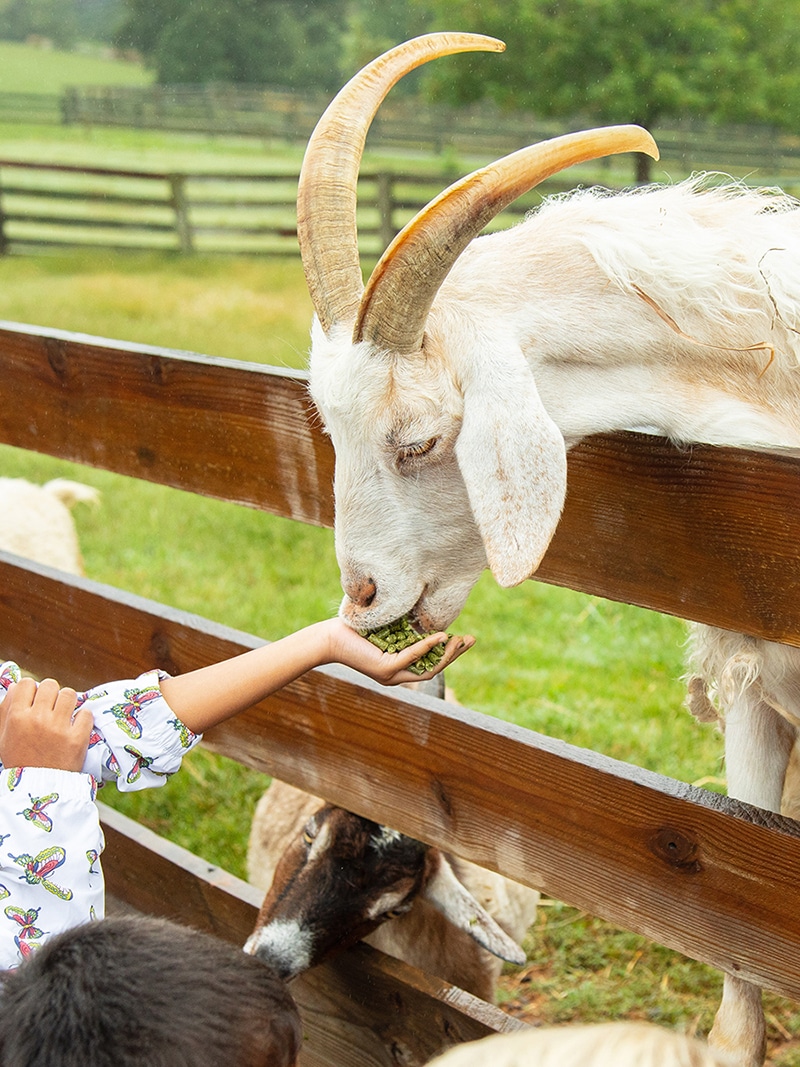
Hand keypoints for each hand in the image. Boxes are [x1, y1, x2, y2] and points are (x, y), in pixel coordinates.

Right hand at [0, 677, 91, 771]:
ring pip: (69, 694)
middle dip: (51, 694)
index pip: (27, 683)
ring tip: (64, 716)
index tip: (34, 700)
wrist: (38, 789)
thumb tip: (16, 686)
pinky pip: (86, 713)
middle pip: (50, 685)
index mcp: (17, 717)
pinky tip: (75, 727)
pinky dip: (83, 718)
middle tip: (51, 708)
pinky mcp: (78, 737)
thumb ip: (6, 710)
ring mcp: (59, 728)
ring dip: (67, 703)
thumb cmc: (20, 760)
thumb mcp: (3, 737)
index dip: (31, 690)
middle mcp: (38, 719)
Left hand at [324, 619, 474, 685]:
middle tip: (471, 640)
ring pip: (427, 668)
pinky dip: (427, 646)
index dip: (449, 654)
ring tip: (460, 640)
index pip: (430, 665)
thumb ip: (402, 629)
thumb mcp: (385, 629)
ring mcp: (390, 674)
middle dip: (454, 655)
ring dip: (446, 654)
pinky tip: (440, 636)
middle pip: (434, 669)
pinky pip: (411, 658)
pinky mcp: (384, 668)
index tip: (463, 639)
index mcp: (397, 669)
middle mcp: (396, 676)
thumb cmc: (354, 630)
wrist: (329, 637)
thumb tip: (421, 614)